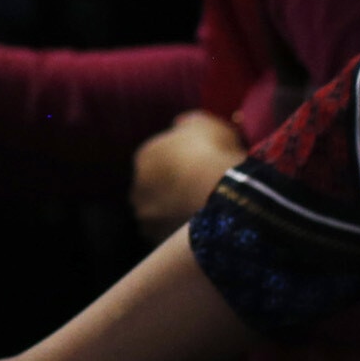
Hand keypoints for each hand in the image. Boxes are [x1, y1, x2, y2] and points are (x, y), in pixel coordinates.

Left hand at [131, 111, 251, 244]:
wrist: (223, 193)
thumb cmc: (214, 152)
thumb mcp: (205, 124)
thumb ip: (188, 123)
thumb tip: (180, 124)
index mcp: (144, 156)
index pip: (156, 159)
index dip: (177, 164)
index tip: (197, 168)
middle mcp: (136, 185)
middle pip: (152, 187)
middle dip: (169, 189)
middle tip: (197, 191)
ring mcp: (145, 214)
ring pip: (157, 212)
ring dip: (170, 212)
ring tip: (197, 213)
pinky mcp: (156, 238)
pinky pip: (166, 234)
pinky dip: (176, 231)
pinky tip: (196, 228)